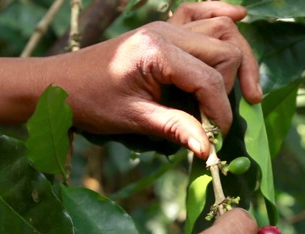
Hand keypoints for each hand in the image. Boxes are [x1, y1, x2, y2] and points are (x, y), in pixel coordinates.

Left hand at [46, 2, 260, 158]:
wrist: (59, 83)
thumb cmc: (91, 101)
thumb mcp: (133, 118)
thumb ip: (174, 129)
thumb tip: (209, 149)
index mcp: (157, 52)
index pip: (210, 79)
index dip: (221, 111)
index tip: (218, 137)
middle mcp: (166, 31)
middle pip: (225, 50)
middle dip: (232, 86)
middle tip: (221, 118)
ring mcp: (164, 26)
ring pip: (220, 29)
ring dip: (237, 57)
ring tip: (245, 89)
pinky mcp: (161, 28)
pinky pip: (198, 11)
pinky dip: (221, 14)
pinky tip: (240, 17)